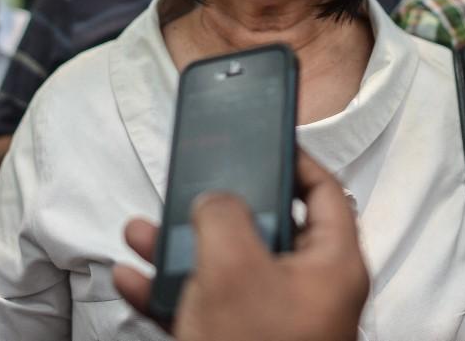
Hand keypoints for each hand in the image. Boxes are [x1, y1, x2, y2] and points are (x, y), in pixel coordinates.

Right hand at [114, 152, 368, 340]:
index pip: (325, 192)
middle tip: (190, 189)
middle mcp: (310, 292)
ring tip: (141, 230)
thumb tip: (215, 201)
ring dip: (181, 250)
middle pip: (267, 230)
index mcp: (331, 265)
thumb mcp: (233, 265)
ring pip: (227, 270)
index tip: (262, 142)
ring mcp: (275, 324)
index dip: (295, 160)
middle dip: (217, 209)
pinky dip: (171, 293)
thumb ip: (221, 214)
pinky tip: (132, 280)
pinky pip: (205, 309)